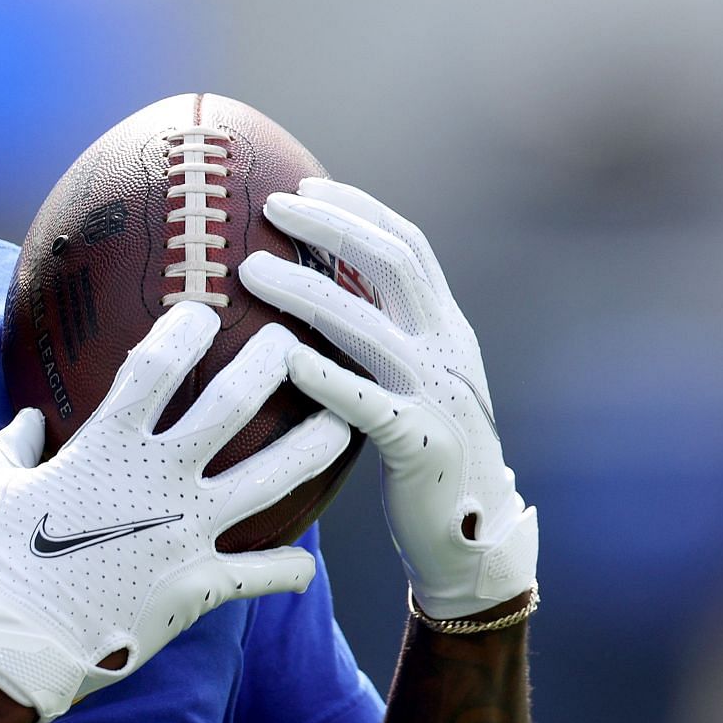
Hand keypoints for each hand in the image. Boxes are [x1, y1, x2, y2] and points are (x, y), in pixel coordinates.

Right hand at [0, 301, 350, 722]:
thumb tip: (29, 419)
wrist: (18, 645)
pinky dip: (288, 570)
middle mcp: (158, 479)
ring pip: (270, 478)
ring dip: (312, 448)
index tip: (204, 312)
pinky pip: (261, 573)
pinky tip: (305, 566)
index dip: (183, 332)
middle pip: (230, 405)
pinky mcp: (201, 585)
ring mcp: (186, 531)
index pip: (154, 368)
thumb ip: (16, 445)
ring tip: (345, 424)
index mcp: (105, 448)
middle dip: (268, 365)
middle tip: (293, 342)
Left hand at [238, 178, 537, 620]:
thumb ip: (377, 335)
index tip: (305, 184)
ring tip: (251, 270)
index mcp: (445, 329)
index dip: (358, 208)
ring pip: (369, 326)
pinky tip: (283, 359)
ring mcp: (438, 394)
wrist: (471, 538)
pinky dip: (326, 376)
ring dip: (307, 290)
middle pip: (392, 264)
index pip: (407, 246)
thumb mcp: (408, 381)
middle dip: (332, 225)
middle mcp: (447, 350)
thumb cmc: (420, 453)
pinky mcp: (421, 444)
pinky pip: (367, 403)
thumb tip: (312, 288)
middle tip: (272, 205)